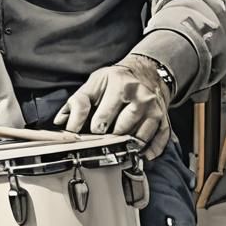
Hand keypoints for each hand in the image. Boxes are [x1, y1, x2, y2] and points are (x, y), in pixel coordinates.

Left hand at [52, 55, 171, 159]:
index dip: (91, 128)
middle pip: (120, 130)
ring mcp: (153, 110)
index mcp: (120, 84)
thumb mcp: (94, 83)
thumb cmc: (116, 80)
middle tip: (99, 140)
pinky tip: (139, 153)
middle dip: (107, 138)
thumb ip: (78, 102)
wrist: (147, 72)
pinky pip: (158, 142)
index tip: (82, 135)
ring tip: (116, 145)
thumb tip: (62, 122)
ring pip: (138, 139)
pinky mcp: (163, 120)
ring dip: (125, 146)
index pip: (102, 115)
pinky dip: (148, 151)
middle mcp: (140, 96)